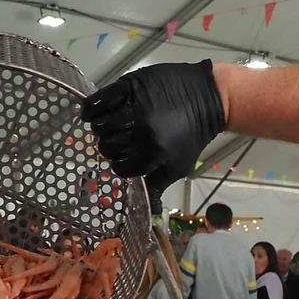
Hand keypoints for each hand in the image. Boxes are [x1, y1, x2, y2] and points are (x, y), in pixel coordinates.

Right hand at [81, 60, 223, 205]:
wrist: (207, 97)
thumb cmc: (193, 135)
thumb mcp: (179, 166)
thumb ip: (158, 186)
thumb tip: (148, 212)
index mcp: (153, 154)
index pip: (121, 168)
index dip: (121, 164)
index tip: (124, 158)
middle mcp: (142, 131)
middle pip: (107, 147)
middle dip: (110, 147)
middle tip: (117, 141)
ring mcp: (134, 107)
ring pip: (100, 126)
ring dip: (101, 129)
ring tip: (107, 127)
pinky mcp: (129, 86)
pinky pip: (99, 101)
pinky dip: (90, 108)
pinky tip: (90, 113)